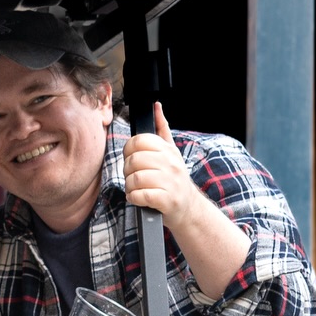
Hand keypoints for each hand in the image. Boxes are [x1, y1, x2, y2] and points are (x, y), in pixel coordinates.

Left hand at [123, 101, 247, 300]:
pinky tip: (139, 199)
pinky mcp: (166, 200)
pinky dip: (134, 198)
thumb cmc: (174, 180)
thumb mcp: (171, 152)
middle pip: (134, 160)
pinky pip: (139, 195)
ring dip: (130, 186)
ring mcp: (170, 182)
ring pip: (134, 178)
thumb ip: (162, 129)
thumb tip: (156, 107)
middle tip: (133, 177)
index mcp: (168, 151)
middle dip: (127, 171)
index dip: (129, 150)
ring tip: (137, 189)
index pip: (139, 141)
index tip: (132, 159)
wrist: (189, 209)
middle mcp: (171, 164)